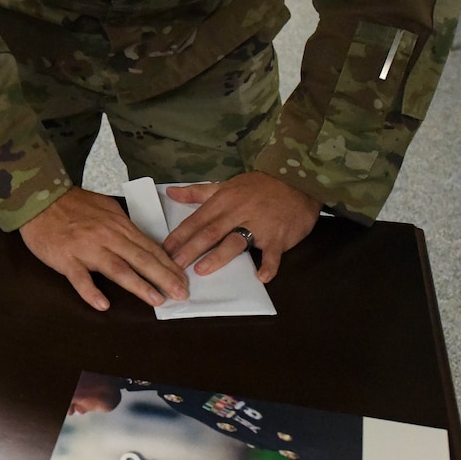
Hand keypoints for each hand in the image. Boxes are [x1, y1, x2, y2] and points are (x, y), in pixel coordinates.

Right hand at [20, 188, 188, 311]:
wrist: (40, 199)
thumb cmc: (72, 204)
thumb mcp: (106, 208)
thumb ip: (123, 226)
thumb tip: (143, 242)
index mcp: (118, 225)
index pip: (150, 247)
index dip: (168, 265)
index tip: (183, 279)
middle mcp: (107, 236)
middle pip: (141, 259)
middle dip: (164, 277)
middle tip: (181, 294)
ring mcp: (87, 249)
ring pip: (118, 269)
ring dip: (139, 285)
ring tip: (156, 300)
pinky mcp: (66, 259)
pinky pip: (80, 278)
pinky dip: (91, 292)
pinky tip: (103, 305)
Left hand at [162, 173, 320, 283]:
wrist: (298, 182)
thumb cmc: (260, 187)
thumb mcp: (227, 185)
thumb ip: (198, 192)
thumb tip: (171, 192)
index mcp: (223, 201)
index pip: (197, 220)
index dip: (179, 236)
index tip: (163, 251)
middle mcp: (238, 213)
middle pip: (210, 232)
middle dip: (190, 249)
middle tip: (174, 266)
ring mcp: (259, 225)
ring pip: (236, 241)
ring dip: (219, 256)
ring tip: (202, 270)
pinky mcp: (278, 237)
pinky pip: (273, 253)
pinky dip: (269, 265)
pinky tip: (261, 277)